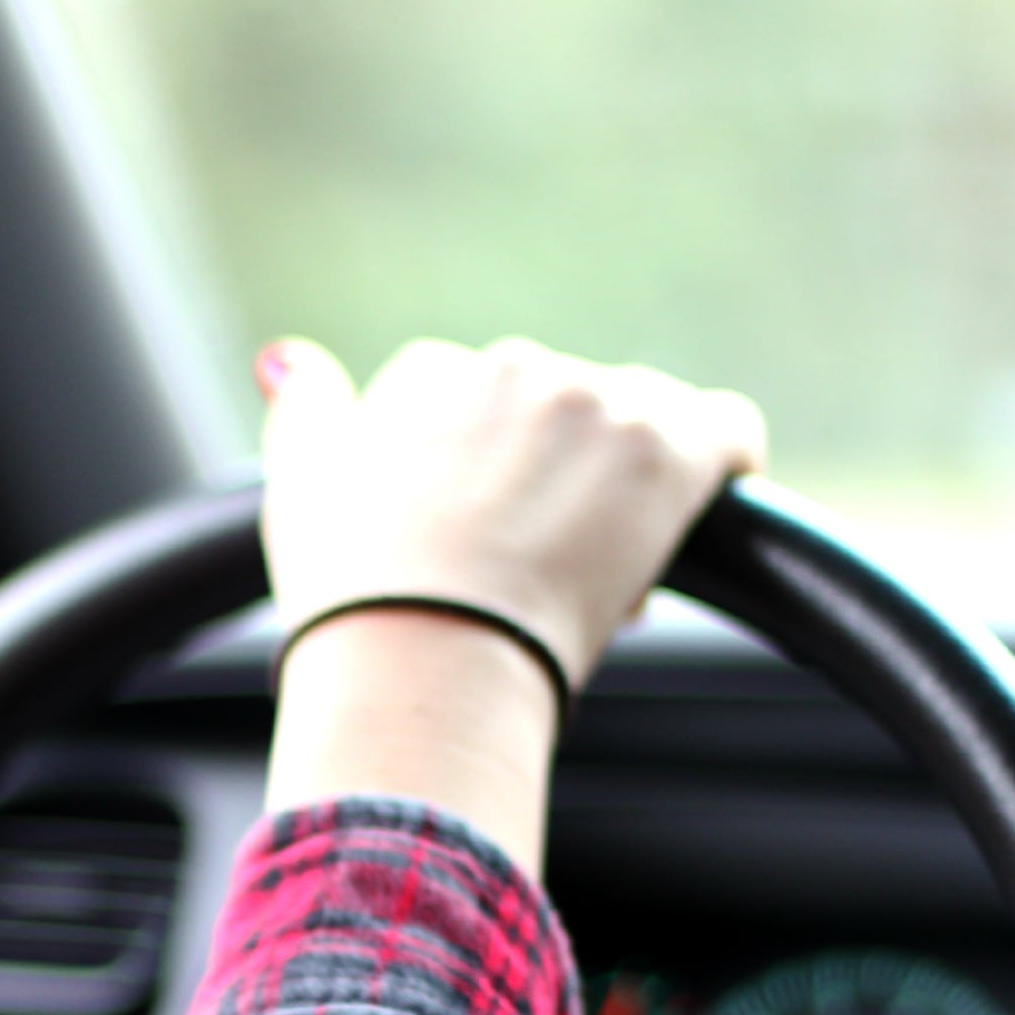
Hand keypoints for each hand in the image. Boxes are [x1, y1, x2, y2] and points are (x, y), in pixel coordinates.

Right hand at [257, 337, 765, 867]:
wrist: (418, 653)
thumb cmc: (351, 595)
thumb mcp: (299, 489)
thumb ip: (304, 411)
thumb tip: (290, 361)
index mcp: (431, 374)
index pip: (484, 407)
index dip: (495, 479)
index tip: (489, 543)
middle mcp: (515, 367)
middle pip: (567, 417)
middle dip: (563, 484)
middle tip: (541, 574)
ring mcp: (594, 403)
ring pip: (643, 428)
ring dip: (629, 488)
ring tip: (601, 572)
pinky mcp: (666, 448)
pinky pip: (724, 431)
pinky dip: (720, 468)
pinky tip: (698, 515)